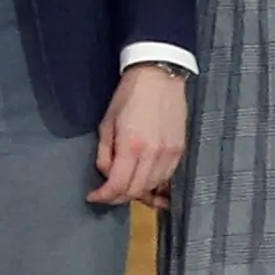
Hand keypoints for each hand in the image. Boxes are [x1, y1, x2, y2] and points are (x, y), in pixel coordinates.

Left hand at [87, 62, 188, 207]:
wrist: (158, 77)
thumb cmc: (129, 96)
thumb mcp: (107, 123)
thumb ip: (105, 154)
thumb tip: (107, 174)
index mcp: (131, 146)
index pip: (118, 185)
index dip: (104, 196)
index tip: (94, 196)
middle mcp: (153, 154)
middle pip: (136, 191)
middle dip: (118, 197)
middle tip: (107, 195)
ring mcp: (170, 154)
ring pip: (153, 187)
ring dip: (137, 193)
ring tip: (124, 190)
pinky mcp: (180, 150)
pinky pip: (167, 177)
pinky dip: (154, 185)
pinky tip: (144, 183)